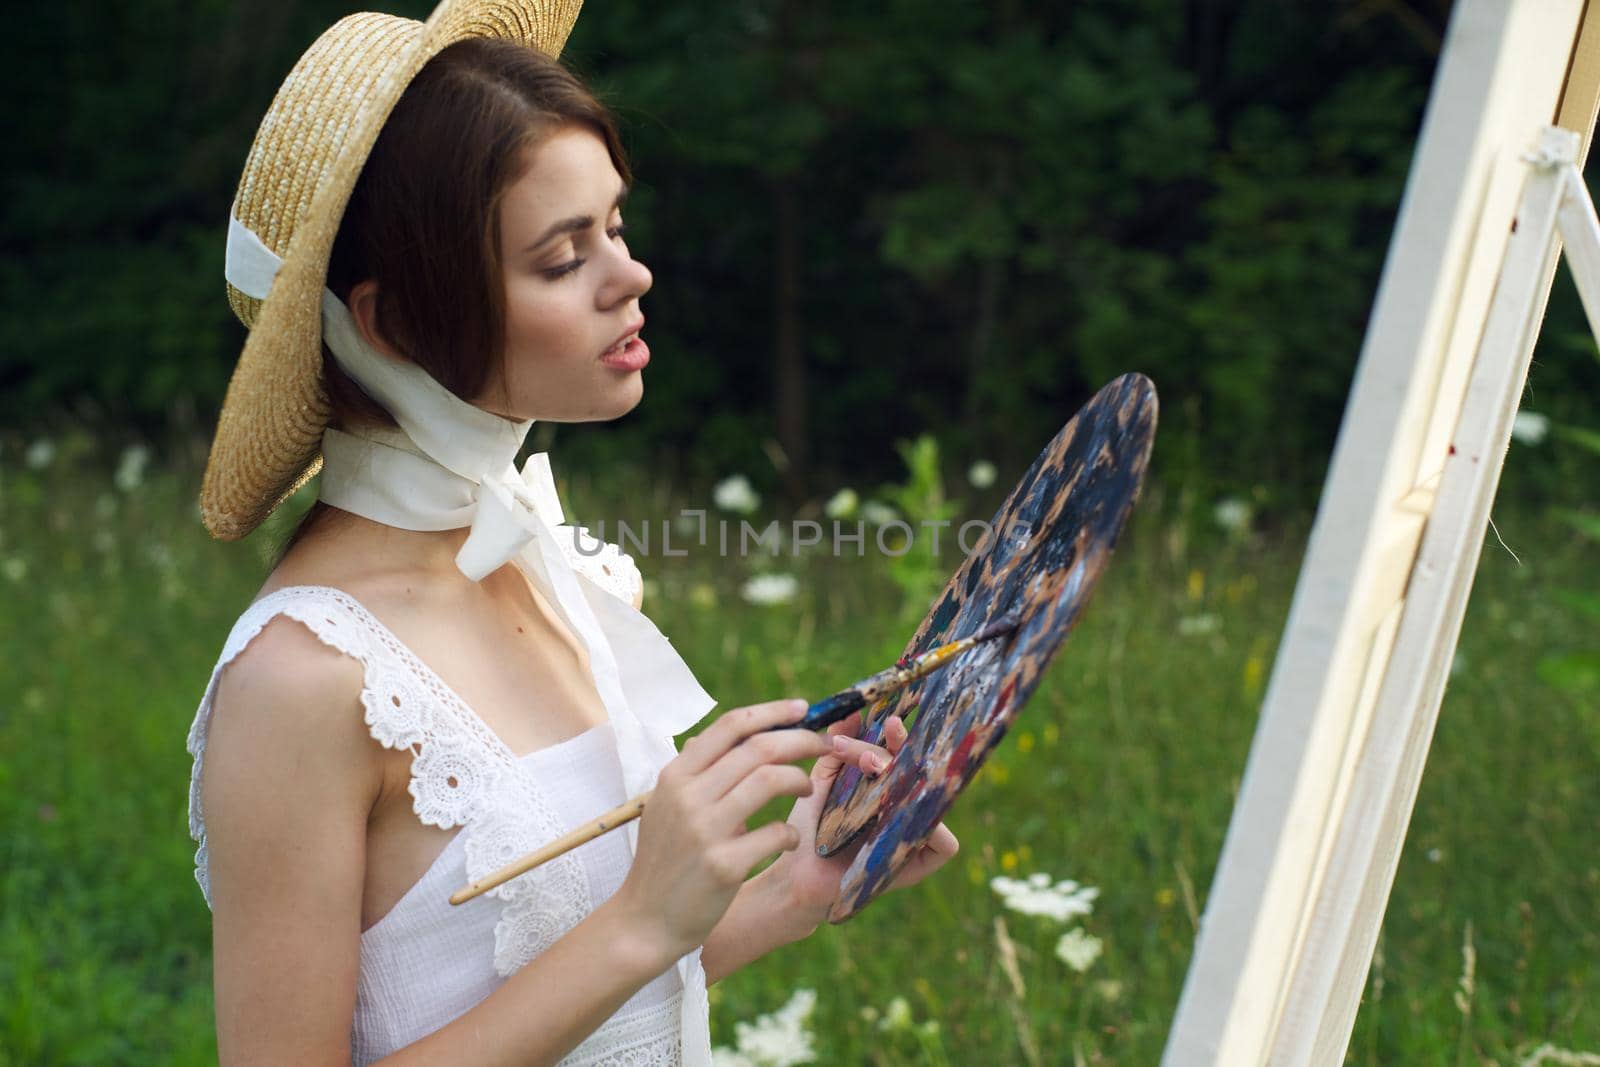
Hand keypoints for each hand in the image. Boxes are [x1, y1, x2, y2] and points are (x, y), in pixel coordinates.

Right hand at [613, 699, 831, 961]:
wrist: (644, 920)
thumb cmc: (665, 860)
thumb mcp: (669, 805)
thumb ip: (701, 771)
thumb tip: (745, 734)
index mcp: (675, 775)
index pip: (731, 725)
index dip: (773, 712)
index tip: (804, 709)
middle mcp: (687, 795)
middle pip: (758, 748)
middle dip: (802, 740)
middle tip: (825, 745)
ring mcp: (704, 830)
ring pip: (770, 780)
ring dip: (799, 780)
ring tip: (807, 788)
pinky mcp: (723, 865)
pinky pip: (775, 833)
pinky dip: (791, 833)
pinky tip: (789, 841)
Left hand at [769, 710, 959, 928]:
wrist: (797, 871)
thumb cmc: (811, 827)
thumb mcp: (824, 779)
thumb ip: (839, 747)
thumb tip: (853, 711)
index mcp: (889, 788)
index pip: (906, 756)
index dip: (900, 736)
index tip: (885, 717)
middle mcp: (906, 808)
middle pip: (923, 771)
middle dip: (906, 746)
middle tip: (890, 727)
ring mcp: (915, 835)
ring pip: (930, 800)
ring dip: (905, 778)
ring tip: (871, 764)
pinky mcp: (920, 863)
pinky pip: (945, 843)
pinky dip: (928, 826)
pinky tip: (895, 809)